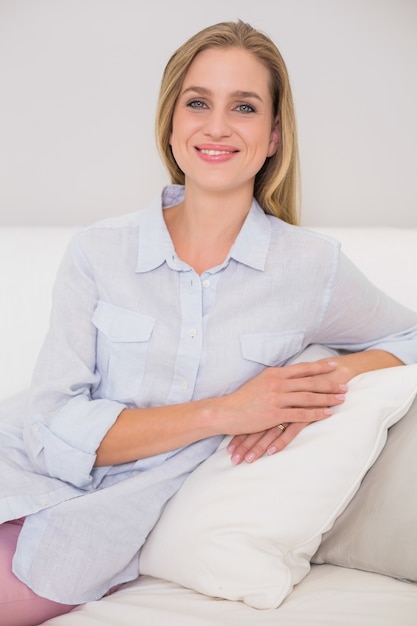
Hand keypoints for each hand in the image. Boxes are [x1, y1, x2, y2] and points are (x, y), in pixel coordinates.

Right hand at [224, 358, 350, 464]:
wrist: (226, 412)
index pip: (301, 369)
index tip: (333, 365)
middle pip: (309, 382)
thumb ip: (274, 379)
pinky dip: (316, 414)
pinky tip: (327, 414)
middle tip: (344, 384)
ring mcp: (276, 399)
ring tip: (341, 399)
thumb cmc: (241, 399)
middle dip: (329, 383)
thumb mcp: (258, 382)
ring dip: (327, 398)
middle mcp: (277, 384)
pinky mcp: (275, 415)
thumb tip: (287, 377)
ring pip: (308, 397)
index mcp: (273, 374)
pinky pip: (300, 414)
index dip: (319, 367)